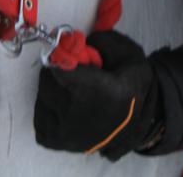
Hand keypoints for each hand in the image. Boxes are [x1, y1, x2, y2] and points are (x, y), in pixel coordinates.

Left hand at [33, 30, 162, 160]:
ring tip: (70, 92)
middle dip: (56, 73)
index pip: (57, 69)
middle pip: (46, 83)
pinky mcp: (60, 143)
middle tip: (71, 74)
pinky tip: (64, 109)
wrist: (142, 121)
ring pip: (41, 101)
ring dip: (51, 92)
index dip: (61, 58)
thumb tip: (75, 40)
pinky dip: (48, 113)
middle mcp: (76, 114)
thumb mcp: (127, 53)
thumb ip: (102, 40)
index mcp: (94, 91)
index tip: (69, 57)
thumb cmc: (132, 86)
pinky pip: (40, 122)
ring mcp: (66, 133)